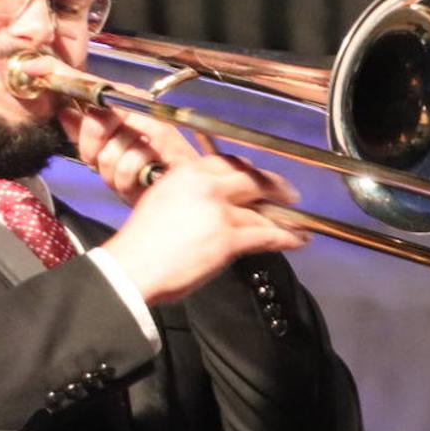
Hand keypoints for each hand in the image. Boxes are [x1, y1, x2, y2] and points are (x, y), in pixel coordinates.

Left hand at [18, 54, 198, 205]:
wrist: (183, 192)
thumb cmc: (145, 173)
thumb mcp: (105, 153)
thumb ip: (83, 132)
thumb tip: (63, 112)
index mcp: (123, 102)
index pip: (88, 84)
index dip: (59, 73)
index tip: (32, 67)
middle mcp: (138, 105)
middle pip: (95, 119)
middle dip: (92, 149)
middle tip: (102, 162)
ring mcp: (153, 122)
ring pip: (108, 150)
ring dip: (112, 173)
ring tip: (126, 176)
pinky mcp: (165, 142)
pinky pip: (127, 165)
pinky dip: (127, 182)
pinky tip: (139, 181)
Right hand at [102, 155, 309, 304]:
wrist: (132, 267)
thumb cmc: (140, 242)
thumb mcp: (160, 200)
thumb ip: (188, 194)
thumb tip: (210, 202)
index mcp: (187, 173)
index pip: (228, 163)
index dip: (249, 171)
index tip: (258, 177)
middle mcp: (206, 186)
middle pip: (252, 180)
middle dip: (274, 186)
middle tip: (288, 194)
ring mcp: (219, 212)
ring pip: (261, 210)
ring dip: (284, 216)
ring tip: (297, 221)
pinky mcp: (228, 239)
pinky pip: (265, 235)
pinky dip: (285, 237)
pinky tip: (295, 239)